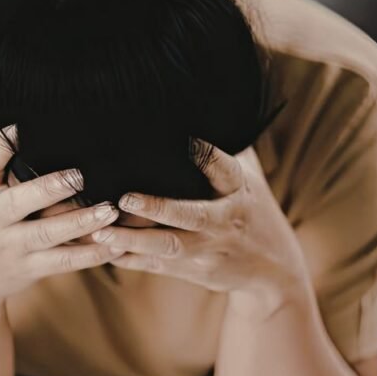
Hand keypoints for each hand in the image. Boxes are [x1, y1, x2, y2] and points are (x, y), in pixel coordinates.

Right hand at [0, 124, 125, 312]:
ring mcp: (11, 246)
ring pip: (47, 235)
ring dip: (80, 222)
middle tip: (81, 173)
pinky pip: (62, 262)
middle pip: (20, 202)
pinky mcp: (30, 268)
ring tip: (109, 209)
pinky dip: (89, 255)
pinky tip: (114, 244)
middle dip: (50, 188)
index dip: (0, 146)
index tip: (21, 125)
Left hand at [93, 138, 310, 314]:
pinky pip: (160, 266)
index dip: (205, 154)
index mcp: (239, 188)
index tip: (184, 141)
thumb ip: (227, 146)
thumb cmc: (252, 208)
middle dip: (157, 208)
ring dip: (135, 240)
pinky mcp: (196, 269)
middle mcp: (225, 219)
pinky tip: (105, 251)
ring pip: (170, 245)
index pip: (223, 168)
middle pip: (190, 214)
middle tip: (124, 197)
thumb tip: (202, 104)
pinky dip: (133, 259)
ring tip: (102, 232)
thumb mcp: (250, 175)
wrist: (275, 271)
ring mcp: (210, 248)